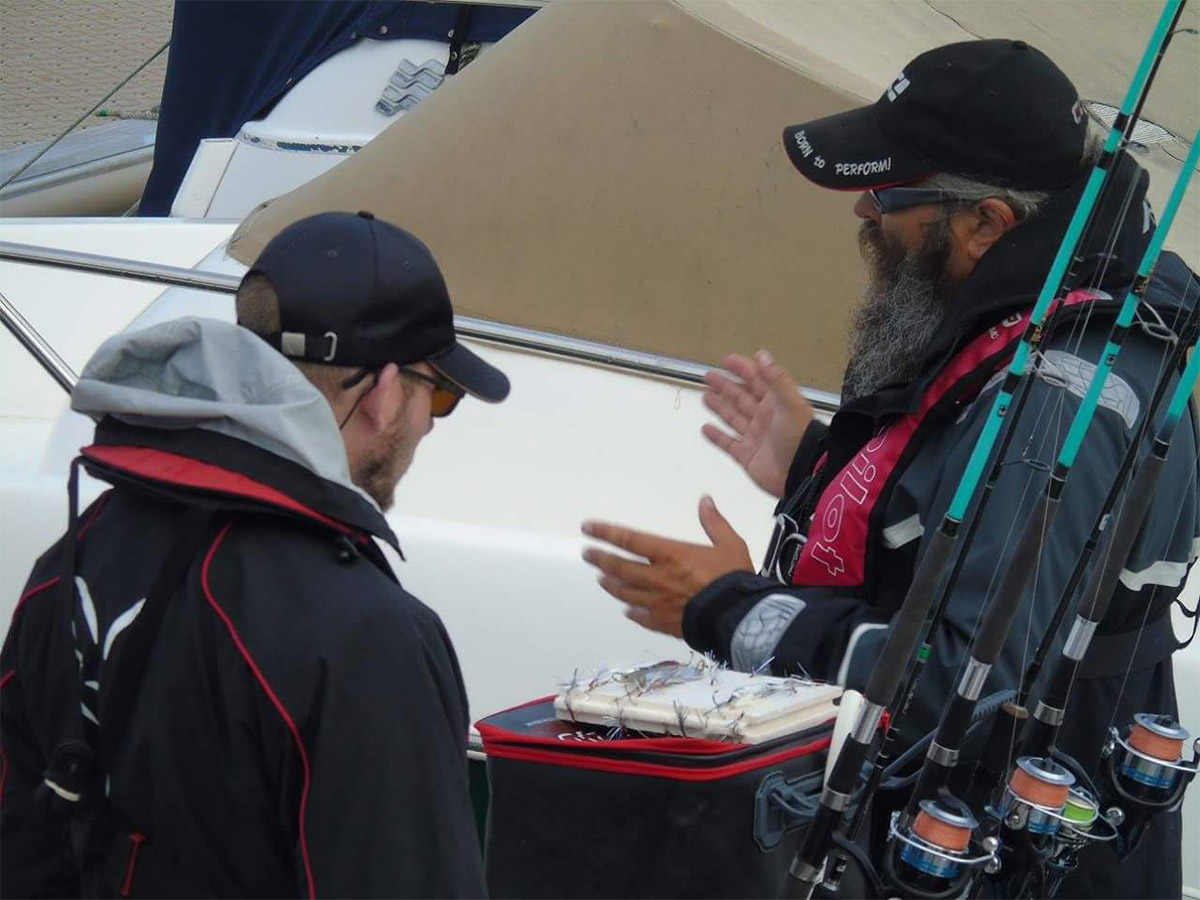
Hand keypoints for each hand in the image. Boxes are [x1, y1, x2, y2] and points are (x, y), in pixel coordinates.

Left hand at [581, 496, 753, 637]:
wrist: (739, 617)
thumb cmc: (733, 578)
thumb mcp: (730, 544)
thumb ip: (714, 522)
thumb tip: (705, 500)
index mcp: (669, 554)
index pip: (629, 540)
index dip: (605, 532)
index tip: (587, 528)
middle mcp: (657, 577)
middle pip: (620, 567)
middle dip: (601, 559)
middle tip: (588, 554)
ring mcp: (657, 602)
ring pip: (626, 592)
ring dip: (612, 585)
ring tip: (602, 580)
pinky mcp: (664, 623)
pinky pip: (642, 617)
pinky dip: (633, 612)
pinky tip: (627, 610)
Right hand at [702, 350, 813, 498]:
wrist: (800, 472)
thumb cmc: (798, 436)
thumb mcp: (790, 403)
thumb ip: (776, 379)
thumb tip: (762, 355)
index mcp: (776, 403)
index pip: (757, 381)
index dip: (743, 369)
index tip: (727, 359)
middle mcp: (764, 418)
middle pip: (741, 398)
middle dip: (725, 386)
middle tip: (709, 376)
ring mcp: (754, 437)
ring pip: (733, 418)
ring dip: (719, 407)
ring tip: (705, 397)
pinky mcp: (746, 456)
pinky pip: (728, 444)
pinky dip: (717, 437)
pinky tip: (706, 429)